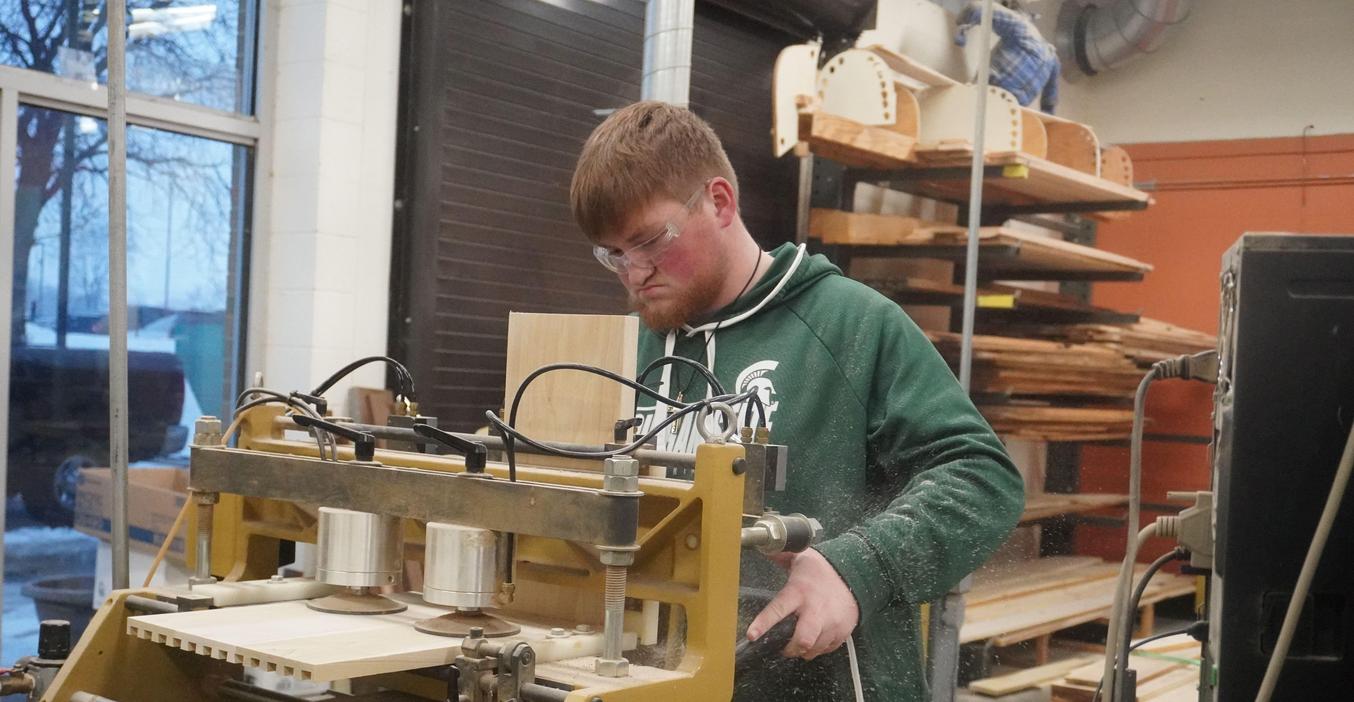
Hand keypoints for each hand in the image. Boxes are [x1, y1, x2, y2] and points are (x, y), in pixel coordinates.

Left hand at [745, 548, 859, 659]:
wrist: (854, 575)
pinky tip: (816, 637)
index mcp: (799, 592)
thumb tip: (762, 546)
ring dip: (804, 649)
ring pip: (813, 649)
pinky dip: (818, 648)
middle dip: (790, 648)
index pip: (778, 610)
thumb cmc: (821, 570)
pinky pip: (826, 650)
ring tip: (800, 641)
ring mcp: (831, 622)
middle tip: (784, 647)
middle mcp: (815, 609)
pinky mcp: (842, 632)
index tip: (751, 636)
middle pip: (801, 640)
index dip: (763, 624)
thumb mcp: (800, 558)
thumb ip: (780, 555)